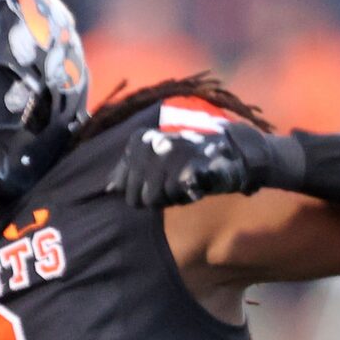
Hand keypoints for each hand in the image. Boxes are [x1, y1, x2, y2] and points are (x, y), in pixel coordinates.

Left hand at [107, 119, 287, 209]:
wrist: (230, 152)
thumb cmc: (188, 160)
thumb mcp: (154, 161)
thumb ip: (130, 172)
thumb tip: (109, 188)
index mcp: (141, 141)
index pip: (122, 183)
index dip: (137, 190)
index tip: (153, 184)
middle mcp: (155, 144)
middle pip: (136, 196)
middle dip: (152, 199)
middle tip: (171, 187)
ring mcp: (175, 154)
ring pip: (155, 198)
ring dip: (171, 198)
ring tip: (183, 184)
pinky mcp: (194, 166)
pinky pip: (178, 193)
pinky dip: (186, 195)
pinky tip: (194, 187)